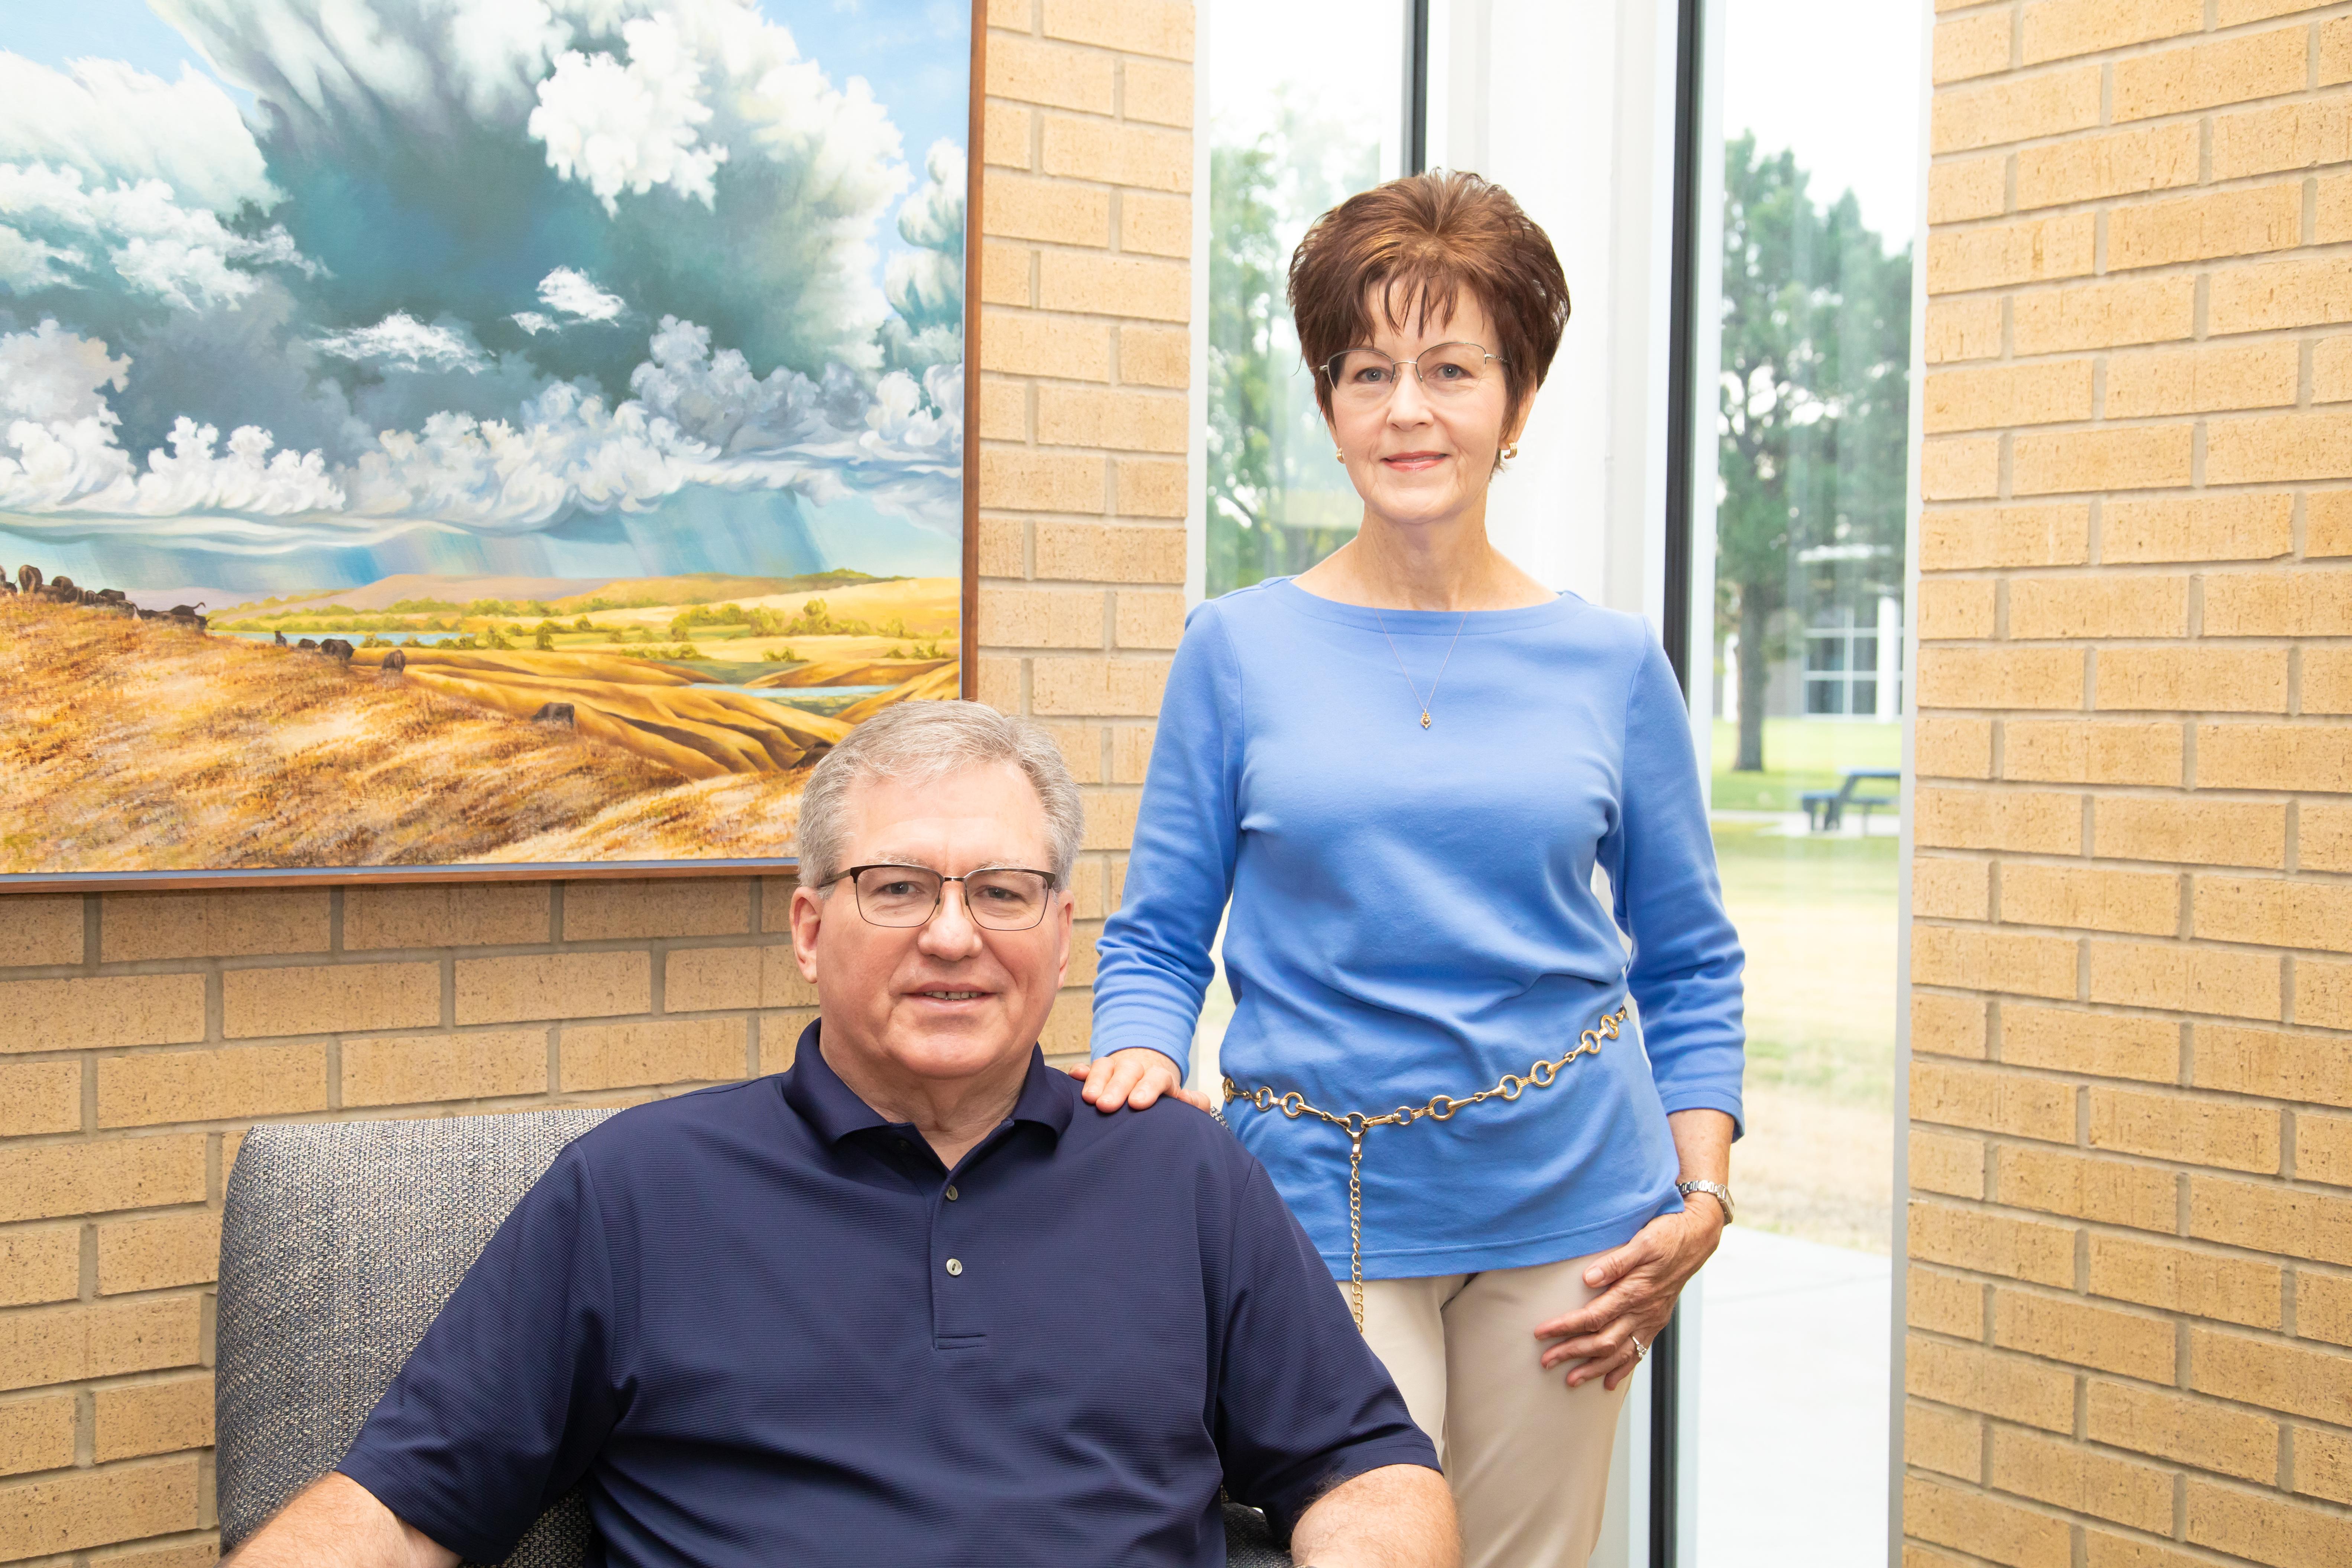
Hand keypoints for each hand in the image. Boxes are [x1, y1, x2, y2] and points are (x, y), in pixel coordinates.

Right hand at [1067, 1047, 1214, 1112]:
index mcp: (1161, 1079)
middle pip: (1129, 1070)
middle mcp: (1138, 1071)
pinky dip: (1081, 1071)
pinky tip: (1074, 1076)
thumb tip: (1187, 1099)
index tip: (1137, 1104)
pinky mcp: (1098, 1077)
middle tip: (1106, 1106)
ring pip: (1107, 1066)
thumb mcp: (1186, 1106)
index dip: (1148, 1087)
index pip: (1158, 1077)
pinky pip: (1088, 1069)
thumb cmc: (1166, 1107)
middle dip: (1117, 1086)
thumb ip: (1195, 1104)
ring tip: (1089, 1099)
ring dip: (1097, 1080)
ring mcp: (1116, 1071)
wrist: (1149, 1094)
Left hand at [1532, 1203, 1723, 1391]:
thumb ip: (1616, 1261)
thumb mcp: (1642, 1241)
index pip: (1593, 1317)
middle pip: (1603, 1341)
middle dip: (1573, 1353)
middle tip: (1545, 1361)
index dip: (1566, 1327)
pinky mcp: (1656, 1322)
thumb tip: (1589, 1278)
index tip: (1542, 1333)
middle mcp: (1643, 1311)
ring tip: (1571, 1380)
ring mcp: (1651, 1320)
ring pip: (1620, 1353)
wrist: (1696, 1240)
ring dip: (1594, 1368)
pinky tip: (1609, 1381)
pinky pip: (1639, 1352)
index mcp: (1635, 1292)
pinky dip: (1623, 1369)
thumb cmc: (1666, 1236)